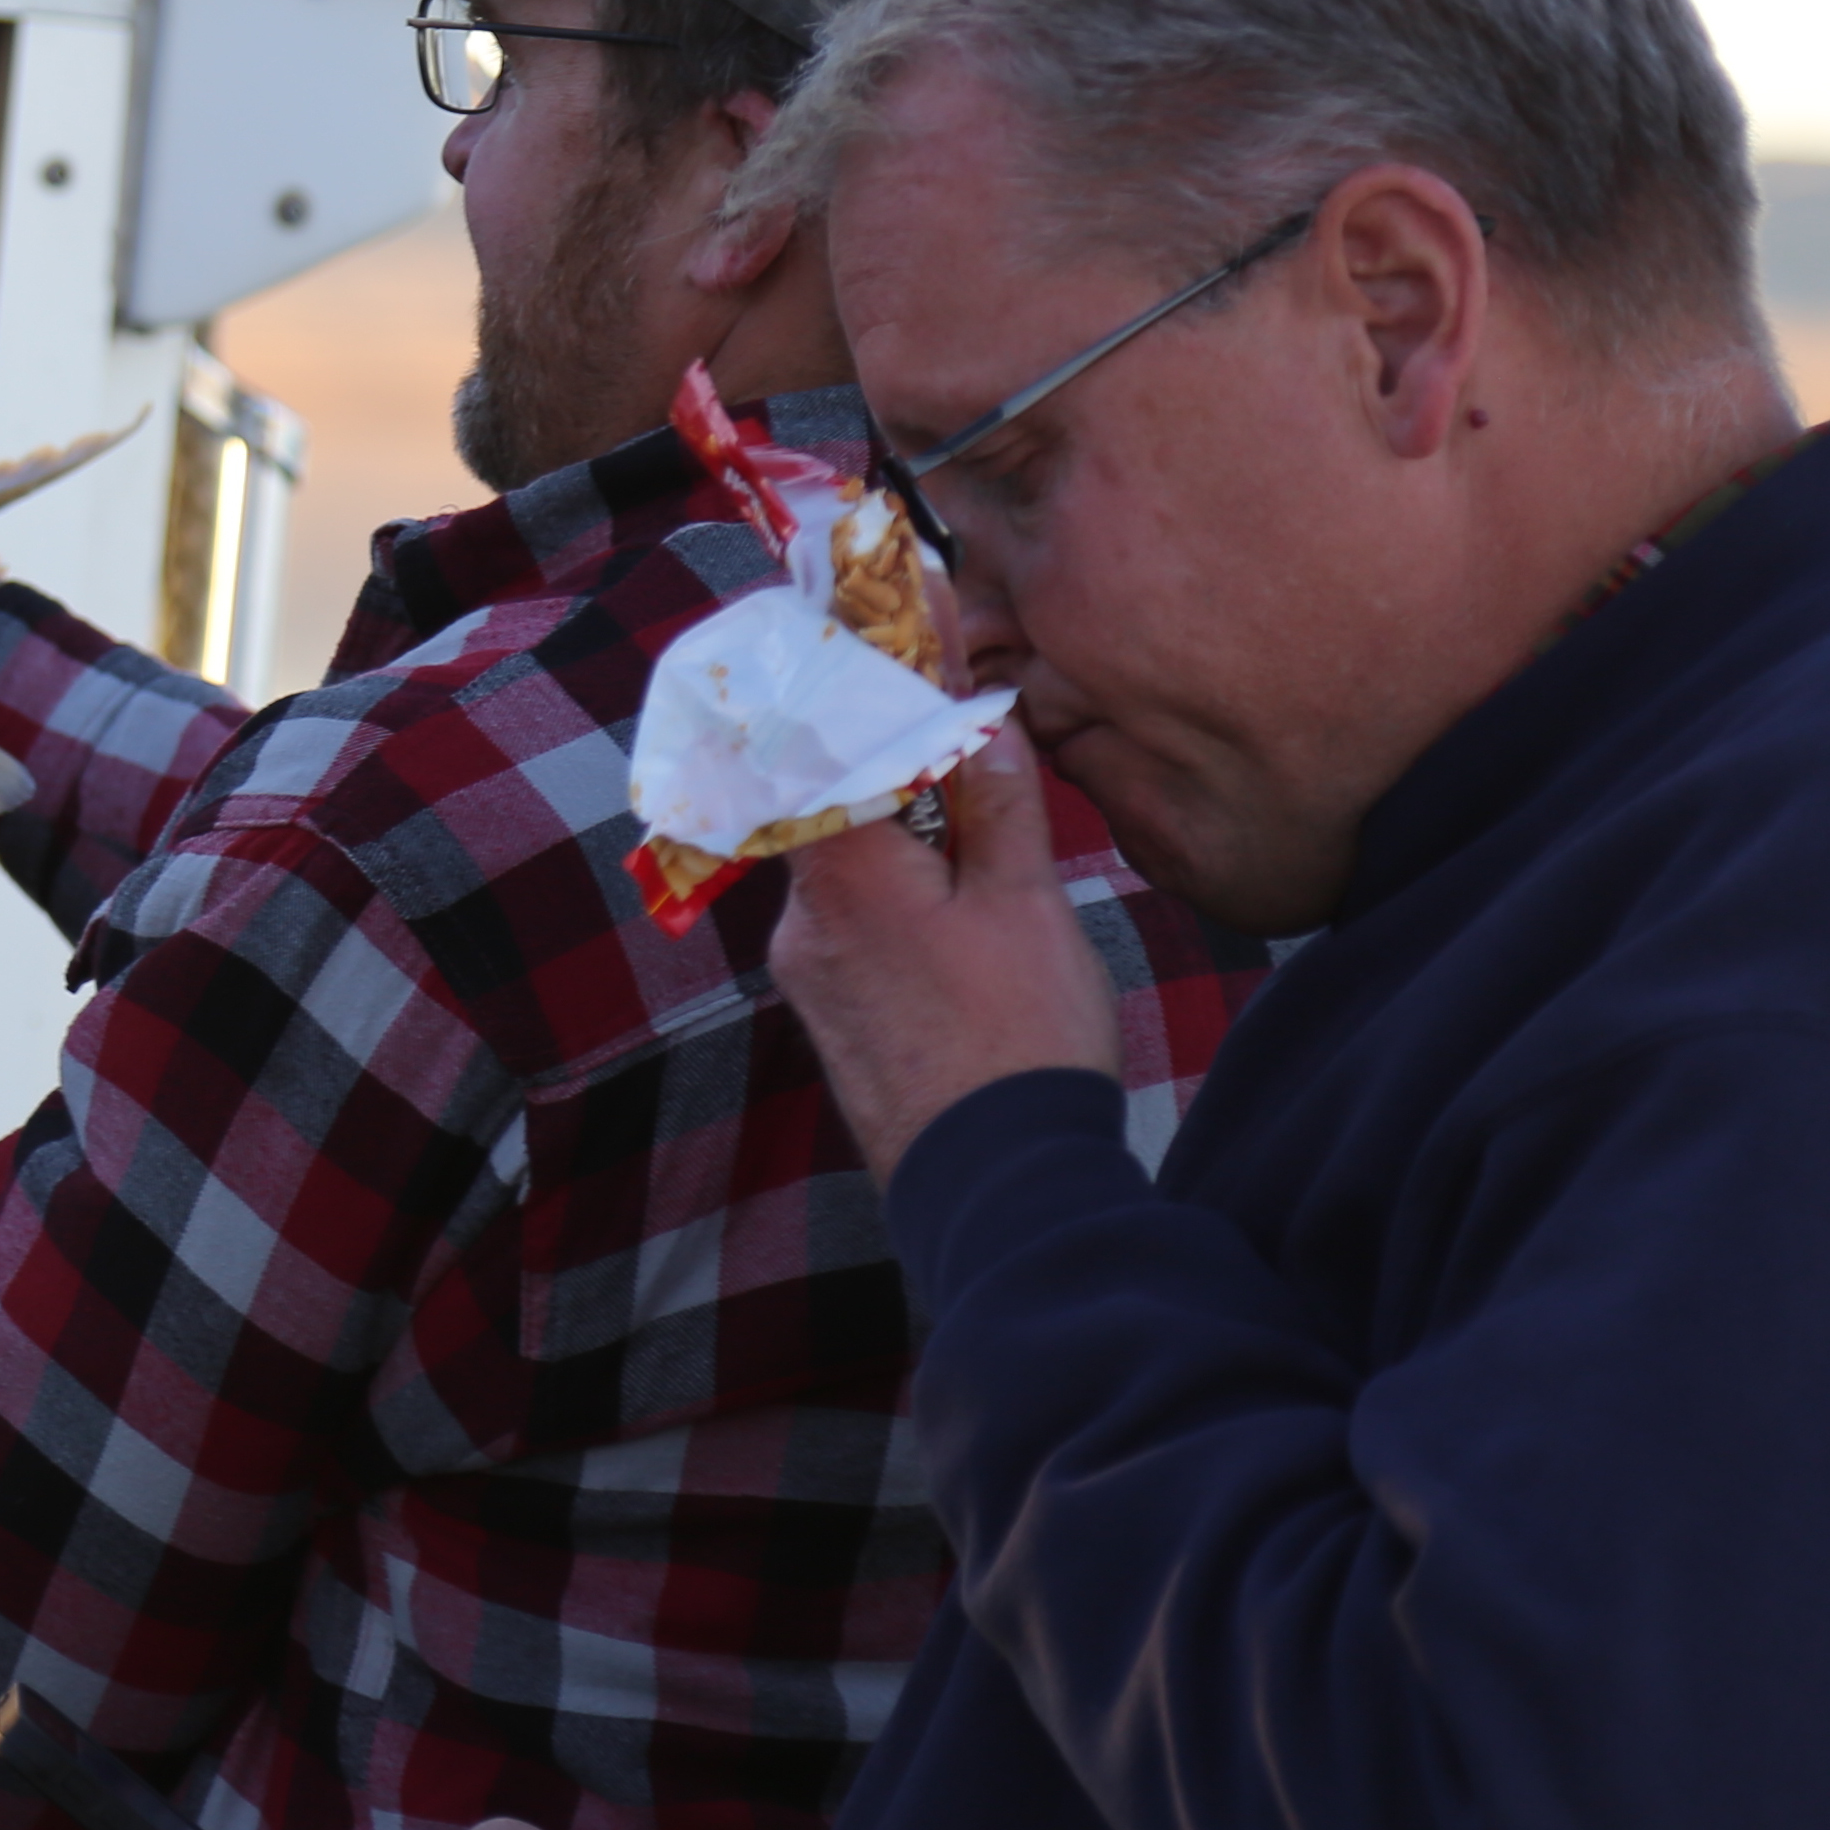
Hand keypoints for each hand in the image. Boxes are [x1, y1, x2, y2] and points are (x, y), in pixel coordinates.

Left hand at [765, 718, 1120, 1178]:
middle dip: (893, 759)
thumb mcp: (1026, 900)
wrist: (995, 1187)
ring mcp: (809, 971)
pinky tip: (954, 902)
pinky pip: (852, 920)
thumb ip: (996, 800)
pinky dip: (893, 890)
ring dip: (899, 832)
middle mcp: (803, 917)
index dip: (867, 687)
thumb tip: (982, 719)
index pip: (827, 743)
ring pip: (845, 865)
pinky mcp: (830, 1013)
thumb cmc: (1019, 1041)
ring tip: (973, 816)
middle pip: (832, 801)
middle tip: (956, 719)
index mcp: (842, 871)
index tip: (904, 642)